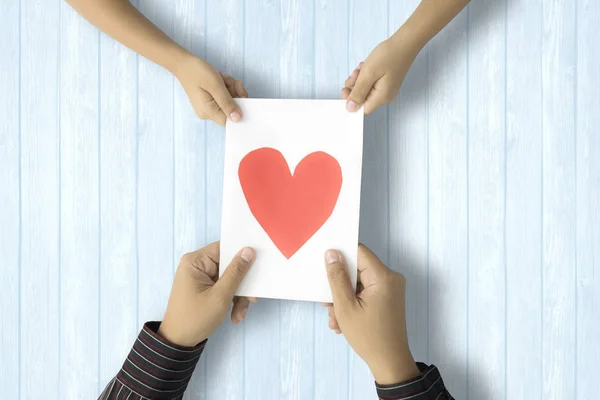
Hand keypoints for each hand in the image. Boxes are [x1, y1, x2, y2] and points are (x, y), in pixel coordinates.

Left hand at [158, 242, 255, 346]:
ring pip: (229, 278)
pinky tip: (235, 315)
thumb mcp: (220, 296)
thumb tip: (248, 251)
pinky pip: (224, 287)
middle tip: (251, 300)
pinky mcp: (205, 287)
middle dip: (241, 284)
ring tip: (240, 313)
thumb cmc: (195, 319)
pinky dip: (231, 300)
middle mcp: (197, 265)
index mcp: (196, 261)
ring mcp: (201, 277)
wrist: (178, 342)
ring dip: (238, 296)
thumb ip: (236, 272)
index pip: (224, 248)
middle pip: (229, 265)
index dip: (242, 255)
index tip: (257, 266)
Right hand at [174, 55, 247, 125]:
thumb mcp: (216, 86)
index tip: (240, 94)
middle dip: (235, 94)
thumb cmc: (197, 72)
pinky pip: (225, 97)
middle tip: (229, 81)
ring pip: (231, 101)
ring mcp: (210, 107)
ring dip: (231, 88)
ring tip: (223, 78)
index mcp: (208, 112)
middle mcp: (208, 113)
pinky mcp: (211, 101)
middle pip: (232, 109)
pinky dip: (227, 87)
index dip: (239, 108)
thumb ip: (228, 103)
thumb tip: (238, 119)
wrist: (184, 63)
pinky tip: (221, 79)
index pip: (230, 120)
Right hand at [324, 244, 419, 383]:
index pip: (359, 251)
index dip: (341, 255)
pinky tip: (343, 321)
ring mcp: (390, 289)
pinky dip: (353, 303)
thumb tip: (332, 253)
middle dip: (340, 286)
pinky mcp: (388, 298)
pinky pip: (365, 292)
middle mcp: (390, 278)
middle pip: (357, 269)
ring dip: (344, 299)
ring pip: (359, 283)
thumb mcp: (345, 306)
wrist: (390, 362)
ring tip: (335, 319)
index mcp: (383, 276)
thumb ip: (337, 278)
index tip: (325, 266)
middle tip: (328, 304)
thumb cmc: (368, 336)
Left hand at [343, 32, 419, 114]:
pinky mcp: (386, 83)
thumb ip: (358, 92)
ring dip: (359, 79)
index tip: (346, 88)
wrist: (405, 43)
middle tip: (356, 73)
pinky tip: (367, 66)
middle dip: (354, 86)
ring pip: (364, 90)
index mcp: (382, 97)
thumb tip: (350, 109)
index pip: (361, 110)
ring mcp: (386, 90)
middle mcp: (385, 97)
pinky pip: (370, 83)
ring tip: (363, 67)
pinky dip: (365, 75)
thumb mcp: (368, 73)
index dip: (351, 102)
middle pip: (362, 99)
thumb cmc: (389, 55)